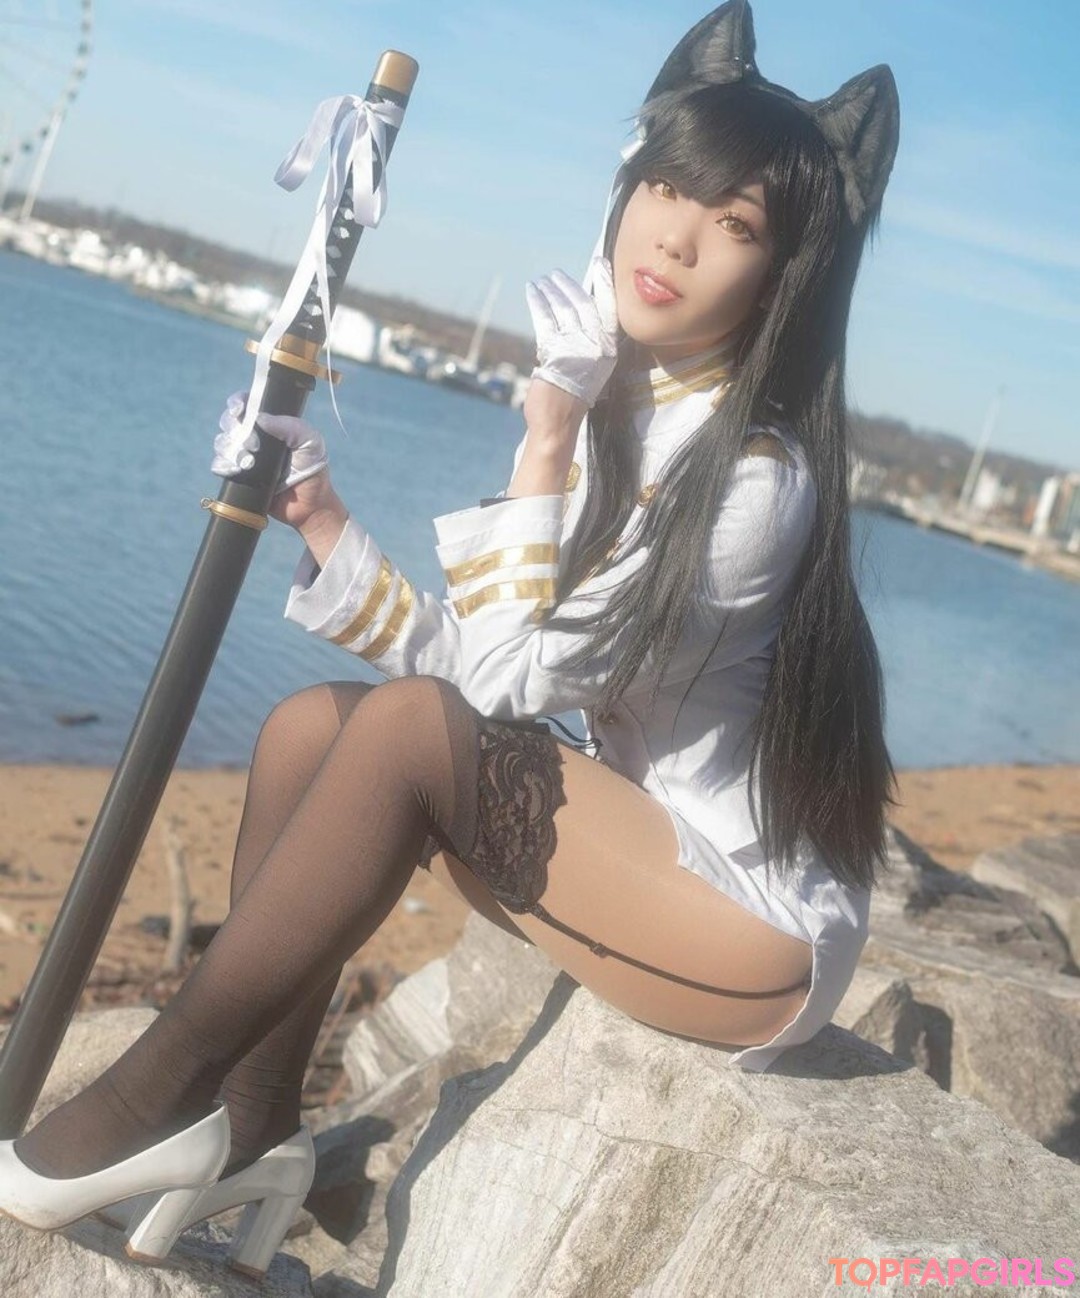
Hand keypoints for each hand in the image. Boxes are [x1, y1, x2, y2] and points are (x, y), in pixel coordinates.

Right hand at [213, 391, 328, 488]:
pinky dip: (224, 465)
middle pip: (230, 422)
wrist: (308, 505)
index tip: (238, 410)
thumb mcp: (310, 442)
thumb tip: (260, 418)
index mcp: (272, 425)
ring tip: (249, 462)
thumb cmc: (313, 470)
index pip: (248, 405)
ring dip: (231, 449)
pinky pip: (219, 465)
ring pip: (222, 442)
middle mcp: (256, 438)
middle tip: (254, 445)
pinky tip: (237, 470)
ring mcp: (245, 457)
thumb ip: (290, 426)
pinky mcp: (238, 476)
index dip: (238, 403)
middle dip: (235, 429)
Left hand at [525, 258, 618, 411]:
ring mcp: (576, 349)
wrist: (558, 425)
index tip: (600, 263)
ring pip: (563, 309)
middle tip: (556, 274)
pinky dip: (537, 302)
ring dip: (550, 291)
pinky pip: (545, 319)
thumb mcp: (589, 370)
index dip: (604, 285)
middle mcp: (596, 348)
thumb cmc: (570, 399)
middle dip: (568, 285)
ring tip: (541, 282)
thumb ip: (586, 344)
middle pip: (583, 305)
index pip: (609, 310)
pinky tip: (532, 292)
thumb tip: (574, 313)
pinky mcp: (555, 353)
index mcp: (608, 351)